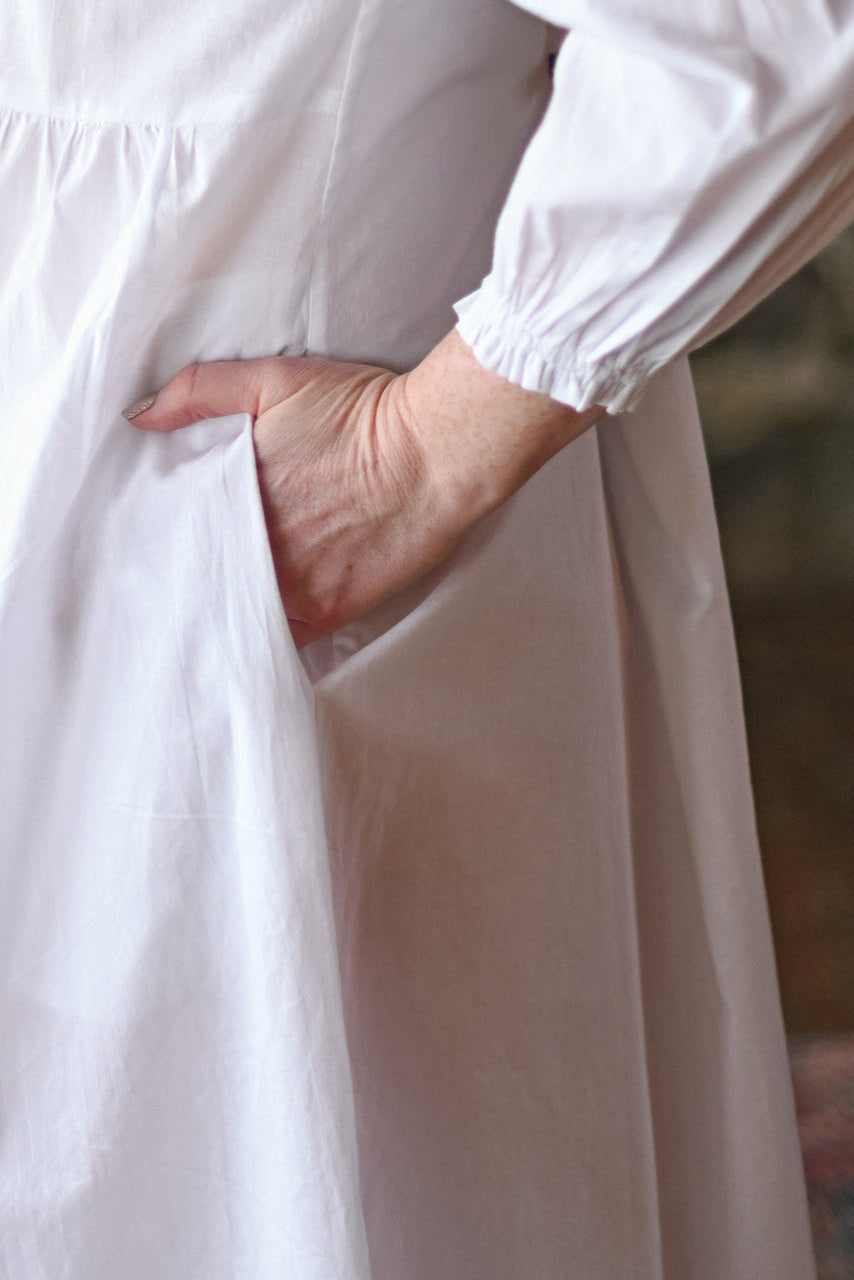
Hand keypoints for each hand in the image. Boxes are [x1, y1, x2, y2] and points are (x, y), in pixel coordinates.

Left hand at [124, 330, 601, 646]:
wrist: (436, 452)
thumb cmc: (361, 413)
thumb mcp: (273, 381)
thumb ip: (200, 392)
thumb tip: (140, 416)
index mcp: (235, 498)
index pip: (179, 536)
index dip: (168, 544)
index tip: (158, 549)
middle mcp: (260, 549)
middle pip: (206, 579)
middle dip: (193, 581)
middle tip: (182, 585)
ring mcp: (297, 586)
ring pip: (240, 614)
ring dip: (228, 612)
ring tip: (216, 614)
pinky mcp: (333, 610)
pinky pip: (284, 641)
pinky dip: (268, 638)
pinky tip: (258, 636)